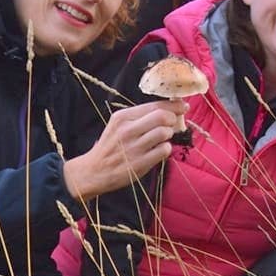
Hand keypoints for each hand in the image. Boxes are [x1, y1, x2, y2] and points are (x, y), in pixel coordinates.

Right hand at [64, 100, 183, 200]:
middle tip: (173, 124)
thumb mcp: (119, 125)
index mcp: (122, 117)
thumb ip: (141, 117)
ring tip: (163, 138)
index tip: (183, 106)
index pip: (155, 105)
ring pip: (164, 132)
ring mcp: (133, 147)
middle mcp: (127, 130)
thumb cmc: (111, 146)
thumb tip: (170, 109)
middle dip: (173, 118)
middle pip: (162, 116)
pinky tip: (159, 150)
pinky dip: (166, 149)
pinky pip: (164, 150)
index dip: (173, 105)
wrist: (93, 171)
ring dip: (169, 135)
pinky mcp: (139, 163)